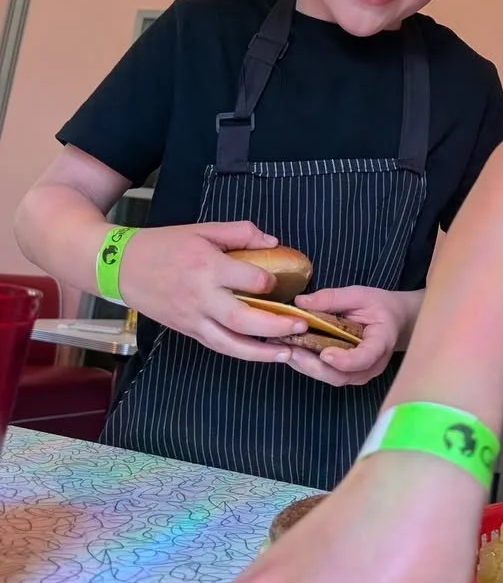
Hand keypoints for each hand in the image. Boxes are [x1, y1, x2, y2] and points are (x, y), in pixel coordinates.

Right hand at [120, 221, 310, 359]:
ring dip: (262, 352)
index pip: (248, 280)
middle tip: (301, 325)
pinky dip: (242, 353)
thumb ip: (240, 233)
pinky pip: (218, 346)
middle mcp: (201, 297)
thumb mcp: (203, 229)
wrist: (120, 266)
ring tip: (289, 352)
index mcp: (207, 267)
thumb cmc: (164, 245)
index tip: (284, 282)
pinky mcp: (188, 331)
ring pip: (231, 343)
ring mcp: (193, 318)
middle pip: (243, 319)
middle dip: (276, 326)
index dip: (270, 282)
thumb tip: (273, 242)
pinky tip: (262, 354)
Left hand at [284, 287, 422, 385]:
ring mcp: (361, 373)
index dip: (345, 360)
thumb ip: (332, 298)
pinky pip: (328, 375)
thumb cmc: (379, 307)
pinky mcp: (348, 374)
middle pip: (343, 375)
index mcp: (381, 342)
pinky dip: (309, 366)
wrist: (394, 320)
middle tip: (292, 351)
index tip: (325, 354)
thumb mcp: (360, 295)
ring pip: (332, 378)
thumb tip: (300, 302)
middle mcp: (372, 365)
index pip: (366, 358)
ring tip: (287, 351)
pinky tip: (293, 353)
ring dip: (308, 368)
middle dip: (315, 366)